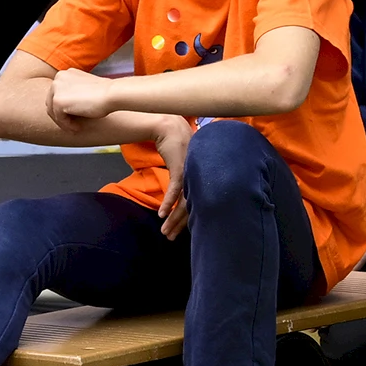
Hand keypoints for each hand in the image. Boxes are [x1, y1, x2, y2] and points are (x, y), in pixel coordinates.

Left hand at [46, 67, 119, 127]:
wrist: (111, 94)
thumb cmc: (104, 94)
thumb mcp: (84, 89)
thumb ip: (73, 93)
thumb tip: (65, 108)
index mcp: (65, 73)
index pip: (57, 94)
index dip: (63, 108)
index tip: (73, 118)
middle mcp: (58, 78)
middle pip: (51, 102)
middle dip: (60, 116)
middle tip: (71, 126)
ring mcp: (56, 88)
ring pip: (53, 112)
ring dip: (63, 122)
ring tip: (75, 129)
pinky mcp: (57, 101)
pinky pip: (59, 118)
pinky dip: (67, 126)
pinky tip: (77, 128)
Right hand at [150, 115, 197, 238]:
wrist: (170, 128)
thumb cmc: (177, 146)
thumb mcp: (184, 166)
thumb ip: (187, 180)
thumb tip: (185, 196)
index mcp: (202, 180)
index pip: (197, 206)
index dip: (187, 221)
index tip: (179, 232)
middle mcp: (200, 179)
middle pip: (191, 208)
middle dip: (179, 225)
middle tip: (170, 238)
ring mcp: (191, 174)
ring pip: (183, 203)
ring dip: (173, 219)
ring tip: (165, 232)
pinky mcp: (181, 169)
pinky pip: (174, 191)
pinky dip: (168, 203)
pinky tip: (163, 214)